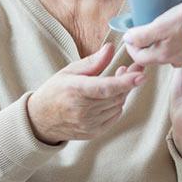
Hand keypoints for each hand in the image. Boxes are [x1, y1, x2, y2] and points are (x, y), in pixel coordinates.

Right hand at [26, 43, 145, 144]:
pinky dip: (116, 105)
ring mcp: (88, 124)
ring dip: (122, 92)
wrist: (40, 120)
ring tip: (115, 81)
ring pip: (118, 105)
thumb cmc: (55, 91)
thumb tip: (111, 48)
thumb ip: (94, 62)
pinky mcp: (93, 132)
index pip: (105, 88)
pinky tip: (109, 97)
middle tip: (126, 68)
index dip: (125, 82)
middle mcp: (83, 110)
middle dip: (127, 81)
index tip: (141, 75)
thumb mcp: (70, 71)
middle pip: (116, 95)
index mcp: (75, 91)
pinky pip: (114, 116)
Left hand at [124, 1, 181, 66]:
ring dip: (159, 42)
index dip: (131, 47)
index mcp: (162, 55)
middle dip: (144, 44)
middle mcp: (173, 59)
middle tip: (142, 30)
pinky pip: (180, 48)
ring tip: (159, 28)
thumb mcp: (161, 26)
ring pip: (166, 51)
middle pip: (152, 55)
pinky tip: (178, 30)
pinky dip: (174, 41)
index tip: (129, 36)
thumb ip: (142, 35)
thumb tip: (127, 39)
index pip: (139, 57)